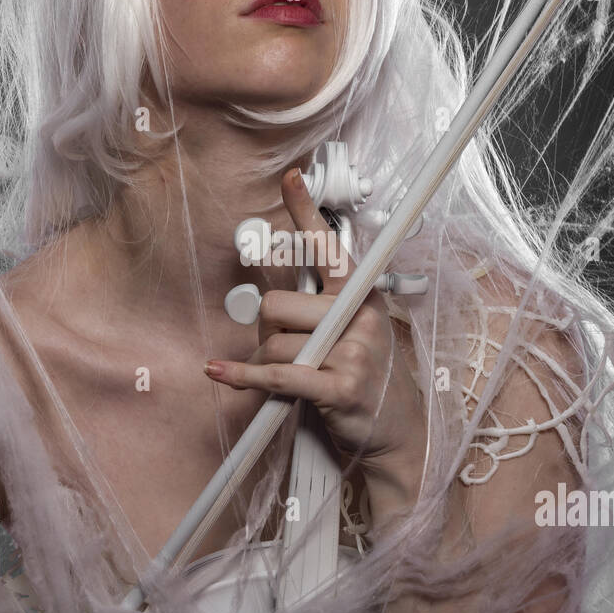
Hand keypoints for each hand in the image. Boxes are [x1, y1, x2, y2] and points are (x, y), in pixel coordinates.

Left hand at [204, 168, 426, 524]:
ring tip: (290, 378)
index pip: (330, 249)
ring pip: (272, 344)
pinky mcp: (340, 388)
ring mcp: (353, 352)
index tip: (291, 179)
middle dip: (265, 330)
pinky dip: (244, 377)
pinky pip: (278, 376)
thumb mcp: (350, 333)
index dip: (307, 213)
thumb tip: (268, 300)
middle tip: (281, 349)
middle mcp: (359, 316)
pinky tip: (219, 373)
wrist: (394, 432)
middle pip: (277, 305)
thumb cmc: (361, 377)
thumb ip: (318, 310)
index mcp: (361, 295)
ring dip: (264, 364)